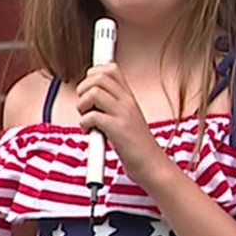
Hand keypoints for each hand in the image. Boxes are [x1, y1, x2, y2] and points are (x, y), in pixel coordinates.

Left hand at [75, 62, 163, 181]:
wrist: (153, 166)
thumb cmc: (137, 146)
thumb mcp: (128, 118)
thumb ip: (113, 106)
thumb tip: (89, 97)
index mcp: (129, 97)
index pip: (110, 69)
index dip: (92, 75)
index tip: (88, 91)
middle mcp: (127, 101)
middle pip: (98, 76)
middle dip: (83, 90)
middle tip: (85, 106)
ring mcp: (123, 114)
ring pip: (93, 93)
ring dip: (82, 106)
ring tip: (87, 119)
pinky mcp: (118, 129)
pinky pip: (92, 116)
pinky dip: (84, 124)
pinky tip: (91, 132)